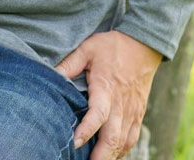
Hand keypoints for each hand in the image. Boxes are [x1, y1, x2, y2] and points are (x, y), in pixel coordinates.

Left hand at [54, 31, 161, 159]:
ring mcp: (132, 111)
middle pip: (113, 136)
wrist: (142, 44)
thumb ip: (69, 64)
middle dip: (100, 155)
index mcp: (106, 87)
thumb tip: (51, 75)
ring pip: (123, 142)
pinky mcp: (138, 114)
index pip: (98, 114)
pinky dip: (122, 150)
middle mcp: (121, 103)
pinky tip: (112, 155)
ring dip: (111, 156)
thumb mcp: (87, 49)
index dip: (87, 130)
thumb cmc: (112, 46)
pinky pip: (132, 138)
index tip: (75, 142)